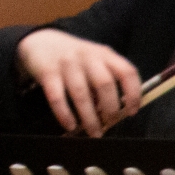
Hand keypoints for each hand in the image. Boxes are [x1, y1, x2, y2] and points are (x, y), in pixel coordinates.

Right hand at [16, 28, 140, 135]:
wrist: (40, 41)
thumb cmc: (74, 58)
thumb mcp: (94, 61)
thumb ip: (106, 81)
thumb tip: (112, 113)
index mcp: (105, 54)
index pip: (127, 72)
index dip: (134, 94)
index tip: (132, 112)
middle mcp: (87, 56)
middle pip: (105, 84)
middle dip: (110, 109)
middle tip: (109, 123)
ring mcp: (67, 63)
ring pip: (81, 94)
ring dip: (89, 118)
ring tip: (93, 132)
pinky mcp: (47, 72)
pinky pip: (57, 97)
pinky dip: (64, 114)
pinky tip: (70, 125)